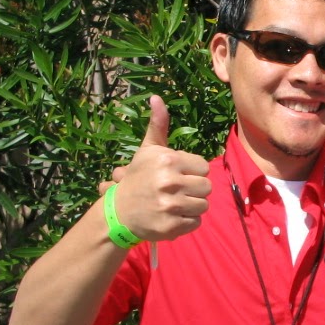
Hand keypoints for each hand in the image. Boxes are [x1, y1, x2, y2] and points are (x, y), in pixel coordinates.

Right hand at [106, 95, 211, 240]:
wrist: (118, 213)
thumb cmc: (138, 178)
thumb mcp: (148, 151)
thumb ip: (158, 126)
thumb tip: (157, 97)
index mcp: (168, 161)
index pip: (204, 167)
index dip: (193, 172)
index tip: (177, 175)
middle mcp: (170, 183)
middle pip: (207, 187)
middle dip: (194, 189)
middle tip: (176, 191)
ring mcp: (170, 206)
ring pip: (203, 206)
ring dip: (192, 206)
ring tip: (174, 203)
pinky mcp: (171, 226)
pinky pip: (196, 223)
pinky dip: (186, 222)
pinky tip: (171, 216)